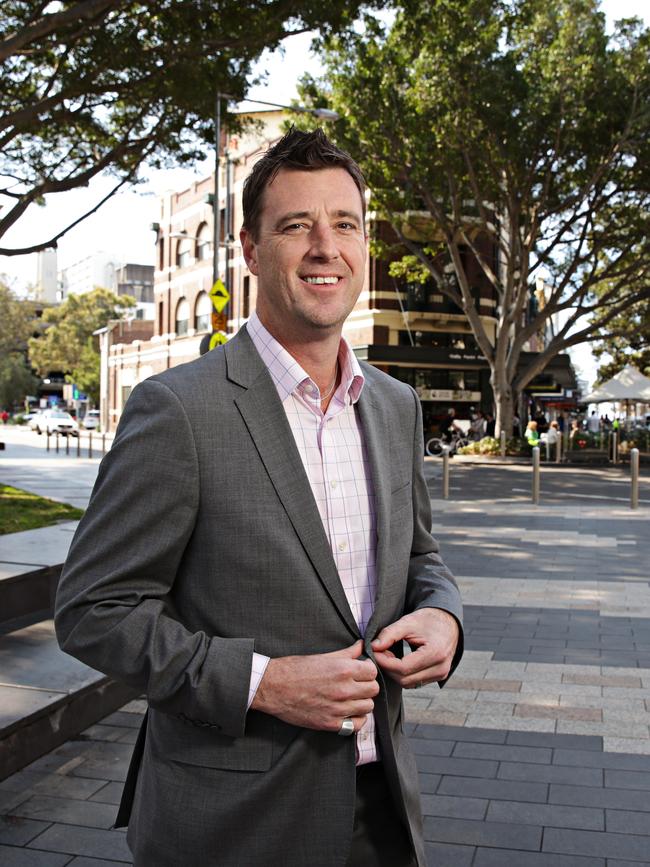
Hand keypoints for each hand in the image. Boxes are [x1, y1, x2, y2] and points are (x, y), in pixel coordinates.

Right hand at [251, 640, 378, 732]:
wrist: (273, 687)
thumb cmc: (295, 669)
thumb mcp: (322, 656)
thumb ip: (346, 653)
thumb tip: (362, 646)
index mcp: (343, 669)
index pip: (372, 671)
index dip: (367, 670)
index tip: (360, 671)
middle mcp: (343, 689)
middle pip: (373, 689)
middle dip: (366, 685)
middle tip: (356, 684)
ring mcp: (338, 708)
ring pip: (368, 707)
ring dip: (362, 701)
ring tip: (351, 697)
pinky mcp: (330, 724)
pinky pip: (357, 724)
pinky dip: (356, 719)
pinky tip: (348, 712)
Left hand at [371, 608, 458, 688]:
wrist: (449, 622)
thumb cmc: (429, 619)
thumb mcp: (408, 622)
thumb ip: (389, 634)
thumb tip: (373, 647)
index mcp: (435, 653)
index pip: (403, 668)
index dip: (385, 662)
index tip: (374, 651)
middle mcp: (440, 668)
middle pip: (404, 679)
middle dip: (388, 667)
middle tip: (380, 652)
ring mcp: (441, 674)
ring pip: (408, 683)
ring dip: (394, 672)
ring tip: (389, 655)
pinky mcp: (438, 676)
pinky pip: (415, 682)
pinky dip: (403, 674)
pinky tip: (398, 660)